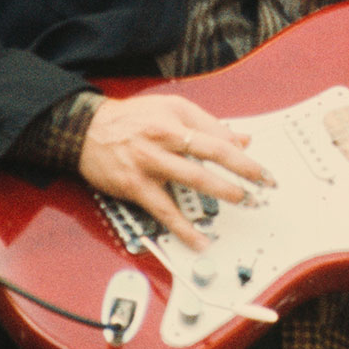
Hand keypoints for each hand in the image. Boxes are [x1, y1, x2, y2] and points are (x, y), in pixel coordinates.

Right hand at [77, 93, 269, 249]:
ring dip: (221, 193)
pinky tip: (199, 240)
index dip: (244, 156)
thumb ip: (208, 124)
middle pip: (211, 157)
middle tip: (261, 188)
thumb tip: (241, 139)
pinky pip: (164, 210)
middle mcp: (164, 140)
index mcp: (176, 121)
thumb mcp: (172, 109)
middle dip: (242, 173)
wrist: (86, 129)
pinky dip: (183, 227)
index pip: (219, 139)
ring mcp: (150, 164)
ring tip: (241, 202)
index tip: (263, 171)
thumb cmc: (131, 119)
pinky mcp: (136, 186)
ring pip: (192, 180)